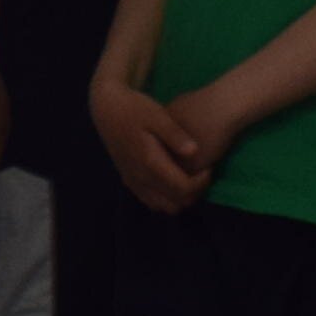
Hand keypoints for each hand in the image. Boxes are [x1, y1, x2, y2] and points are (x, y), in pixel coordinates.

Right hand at [95, 69, 214, 215]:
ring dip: (179, 198)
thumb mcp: (157, 115)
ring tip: (188, 177)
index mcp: (150, 163)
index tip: (209, 167)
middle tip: (201, 173)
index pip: (183, 189)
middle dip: (194, 193)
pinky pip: (151, 201)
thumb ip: (175, 134)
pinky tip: (171, 178)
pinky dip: (165, 197)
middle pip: (176, 203)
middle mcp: (141, 178)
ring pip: (163, 207)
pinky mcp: (128, 181)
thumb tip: (195, 151)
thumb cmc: (134, 108)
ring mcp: (133, 182)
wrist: (106, 109)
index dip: (202, 183)